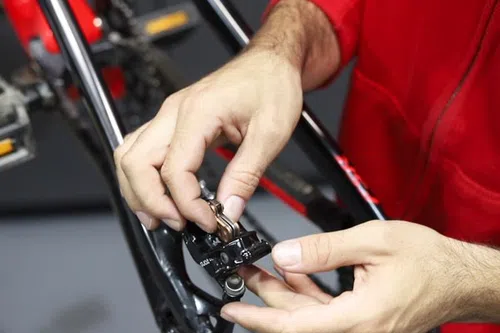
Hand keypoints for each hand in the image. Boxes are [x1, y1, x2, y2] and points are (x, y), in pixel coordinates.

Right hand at [113, 48, 302, 230]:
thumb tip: (228, 210)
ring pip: (131, 156)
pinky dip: (145, 177)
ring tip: (162, 217)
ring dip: (139, 191)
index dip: (187, 204)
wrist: (270, 63)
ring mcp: (170, 115)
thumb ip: (245, 175)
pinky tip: (161, 195)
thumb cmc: (272, 85)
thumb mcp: (270, 134)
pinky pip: (142, 151)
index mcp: (197, 113)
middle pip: (136, 163)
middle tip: (178, 224)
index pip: (174, 170)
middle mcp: (174, 112)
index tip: (210, 222)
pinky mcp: (173, 121)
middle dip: (151, 201)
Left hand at [221, 220, 462, 332]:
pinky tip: (294, 271)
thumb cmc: (428, 262)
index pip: (295, 326)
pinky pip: (324, 310)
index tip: (234, 309)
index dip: (260, 317)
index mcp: (360, 318)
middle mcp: (358, 330)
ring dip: (283, 292)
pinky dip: (306, 291)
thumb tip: (283, 254)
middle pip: (297, 319)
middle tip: (245, 273)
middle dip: (266, 296)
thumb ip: (323, 250)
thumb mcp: (372, 243)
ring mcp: (360, 328)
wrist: (458, 277)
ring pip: (308, 315)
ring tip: (262, 268)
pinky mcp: (362, 320)